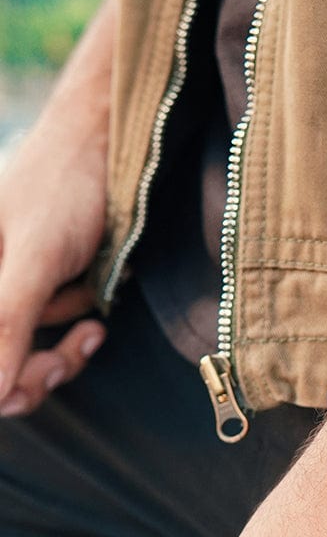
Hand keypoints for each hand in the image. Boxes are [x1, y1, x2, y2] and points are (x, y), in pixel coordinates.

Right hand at [0, 116, 107, 415]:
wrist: (106, 144)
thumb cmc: (64, 187)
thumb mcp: (34, 258)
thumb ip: (6, 320)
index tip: (23, 391)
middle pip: (0, 365)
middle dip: (41, 364)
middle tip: (79, 346)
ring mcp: (9, 289)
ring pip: (31, 350)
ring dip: (68, 330)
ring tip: (90, 293)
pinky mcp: (43, 288)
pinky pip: (56, 326)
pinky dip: (80, 316)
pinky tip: (99, 301)